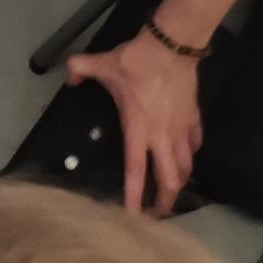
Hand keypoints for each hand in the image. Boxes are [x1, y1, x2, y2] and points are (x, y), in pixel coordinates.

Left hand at [67, 31, 202, 214]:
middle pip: (170, 180)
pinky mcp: (194, 118)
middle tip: (158, 214)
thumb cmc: (135, 60)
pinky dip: (191, 155)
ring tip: (171, 191)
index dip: (135, 197)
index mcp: (138, 130)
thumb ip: (80, 70)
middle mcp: (162, 136)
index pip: (136, 171)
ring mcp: (181, 129)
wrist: (170, 45)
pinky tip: (186, 157)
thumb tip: (67, 77)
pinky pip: (195, 145)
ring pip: (187, 167)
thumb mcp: (102, 63)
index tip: (134, 217)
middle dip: (166, 202)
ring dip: (179, 182)